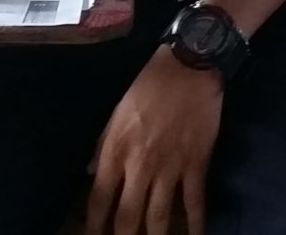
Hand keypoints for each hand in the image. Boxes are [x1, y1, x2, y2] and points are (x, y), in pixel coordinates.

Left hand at [86, 53, 220, 234]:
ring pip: (158, 216)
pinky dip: (195, 224)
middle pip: (127, 216)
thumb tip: (90, 173)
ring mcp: (170, 168)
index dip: (93, 225)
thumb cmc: (149, 86)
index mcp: (116, 150)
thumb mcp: (116, 112)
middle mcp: (140, 166)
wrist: (190, 67)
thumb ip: (102, 145)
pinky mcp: (196, 164)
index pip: (99, 199)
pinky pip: (194, 201)